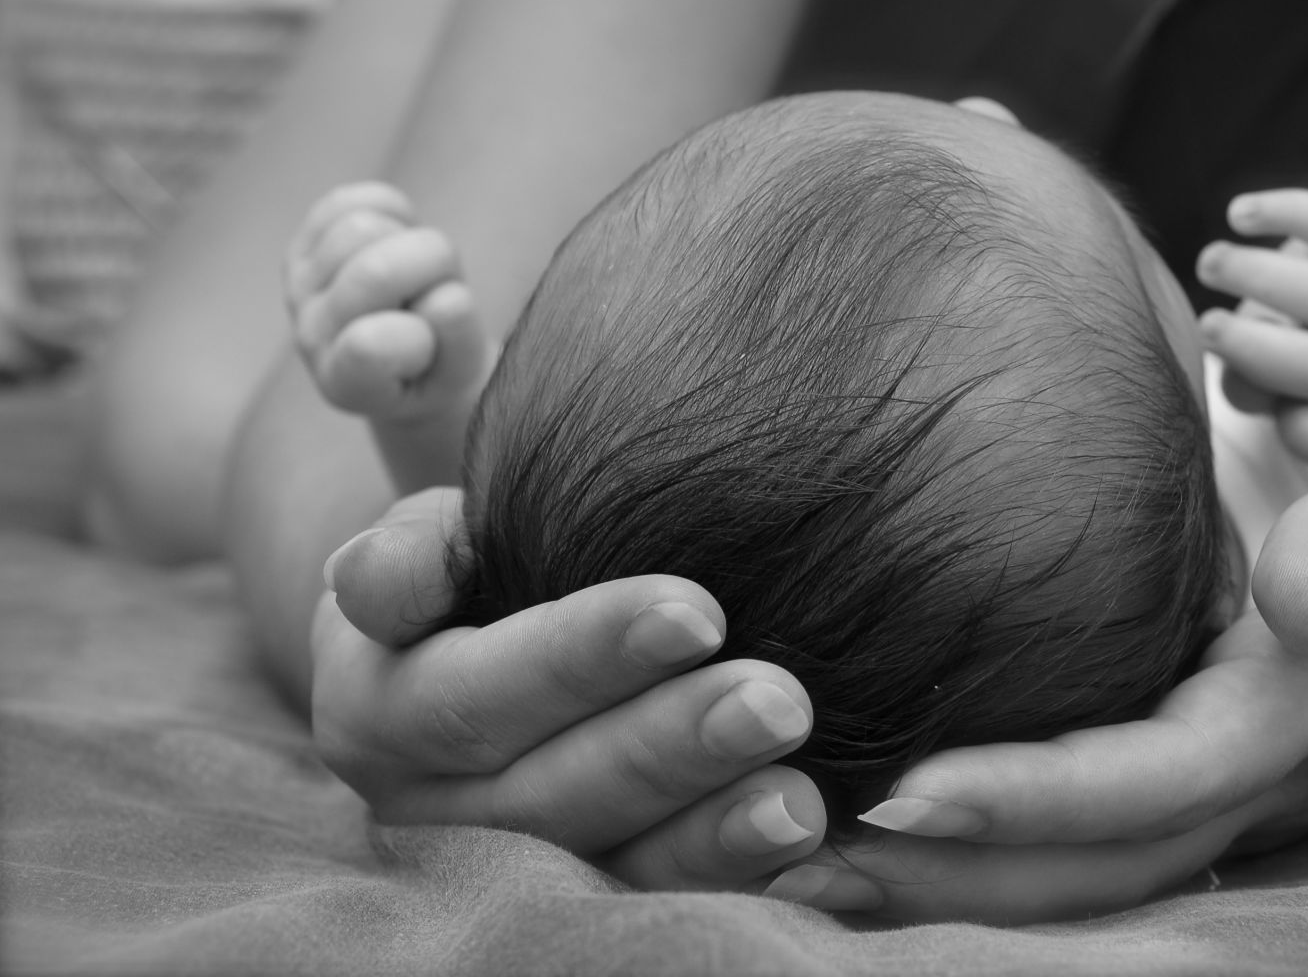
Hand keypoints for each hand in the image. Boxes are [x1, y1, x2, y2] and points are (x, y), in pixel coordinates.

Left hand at [284, 182, 488, 421]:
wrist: (408, 359)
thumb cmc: (440, 371)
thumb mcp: (462, 374)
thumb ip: (459, 343)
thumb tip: (448, 297)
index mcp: (346, 383)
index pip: (367, 345)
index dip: (421, 334)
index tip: (430, 348)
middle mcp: (311, 334)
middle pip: (375, 271)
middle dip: (435, 269)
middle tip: (442, 293)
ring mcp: (301, 284)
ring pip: (362, 227)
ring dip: (414, 241)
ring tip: (420, 276)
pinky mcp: (307, 241)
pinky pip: (356, 200)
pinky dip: (397, 213)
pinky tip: (404, 244)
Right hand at [312, 487, 828, 889]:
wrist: (476, 642)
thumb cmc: (476, 563)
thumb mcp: (433, 531)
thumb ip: (413, 545)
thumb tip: (375, 585)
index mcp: (378, 701)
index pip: (480, 688)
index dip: (584, 653)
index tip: (700, 607)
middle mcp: (427, 800)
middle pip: (547, 787)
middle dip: (667, 744)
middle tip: (782, 698)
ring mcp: (500, 859)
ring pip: (603, 860)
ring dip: (708, 833)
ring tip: (804, 797)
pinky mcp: (574, 889)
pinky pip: (651, 898)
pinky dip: (729, 880)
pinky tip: (808, 852)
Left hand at [770, 422, 1307, 922]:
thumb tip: (1287, 605)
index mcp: (1294, 711)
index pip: (1147, 779)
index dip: (1027, 796)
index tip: (901, 787)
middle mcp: (1249, 774)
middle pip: (1092, 865)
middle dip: (951, 877)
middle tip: (798, 858)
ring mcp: (1229, 788)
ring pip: (1087, 875)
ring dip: (955, 884)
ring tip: (812, 868)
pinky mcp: (1208, 769)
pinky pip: (1099, 838)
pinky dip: (996, 851)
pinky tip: (898, 829)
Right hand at [1197, 189, 1307, 465]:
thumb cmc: (1278, 361)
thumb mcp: (1261, 387)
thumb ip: (1249, 388)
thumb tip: (1242, 382)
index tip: (1282, 420)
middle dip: (1261, 347)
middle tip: (1206, 326)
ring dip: (1262, 276)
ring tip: (1209, 262)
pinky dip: (1290, 216)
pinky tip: (1239, 214)